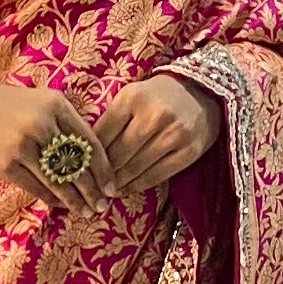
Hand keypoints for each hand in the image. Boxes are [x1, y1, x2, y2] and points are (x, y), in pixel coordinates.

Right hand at [0, 72, 114, 214]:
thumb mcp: (31, 100)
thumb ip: (58, 121)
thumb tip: (85, 158)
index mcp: (55, 102)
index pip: (90, 142)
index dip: (104, 169)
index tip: (113, 187)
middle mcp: (43, 122)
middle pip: (78, 165)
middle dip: (94, 190)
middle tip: (103, 207)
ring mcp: (23, 144)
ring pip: (59, 180)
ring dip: (75, 200)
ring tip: (86, 212)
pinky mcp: (4, 164)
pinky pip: (37, 187)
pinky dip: (51, 199)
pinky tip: (59, 205)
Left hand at [93, 71, 222, 197]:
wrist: (202, 92)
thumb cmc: (158, 95)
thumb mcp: (131, 96)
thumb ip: (111, 119)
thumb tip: (87, 153)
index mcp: (133, 98)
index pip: (102, 134)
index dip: (89, 156)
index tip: (80, 169)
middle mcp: (154, 115)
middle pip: (118, 154)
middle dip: (102, 173)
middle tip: (91, 186)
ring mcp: (174, 134)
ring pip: (136, 168)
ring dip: (118, 183)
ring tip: (106, 191)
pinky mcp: (189, 151)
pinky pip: (157, 175)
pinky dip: (138, 185)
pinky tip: (127, 189)